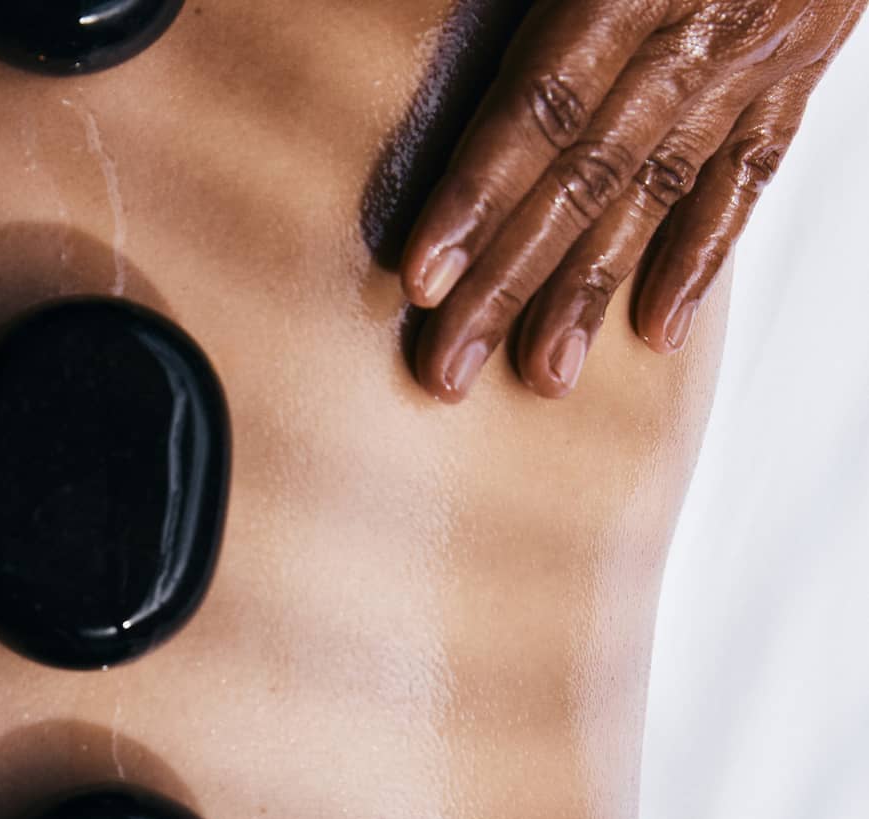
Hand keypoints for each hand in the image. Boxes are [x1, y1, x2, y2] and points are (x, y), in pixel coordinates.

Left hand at [398, 0, 866, 400]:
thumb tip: (430, 1)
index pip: (542, 104)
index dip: (477, 195)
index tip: (422, 277)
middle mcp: (697, 28)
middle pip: (584, 177)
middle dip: (510, 282)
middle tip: (448, 371)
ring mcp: (754, 57)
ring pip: (658, 193)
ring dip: (593, 291)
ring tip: (542, 376)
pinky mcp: (800, 70)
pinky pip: (749, 176)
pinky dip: (702, 255)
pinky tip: (657, 329)